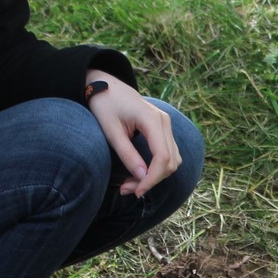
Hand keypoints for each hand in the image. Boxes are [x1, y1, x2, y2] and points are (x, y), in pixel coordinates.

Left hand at [84, 69, 180, 196]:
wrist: (106, 86)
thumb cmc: (105, 105)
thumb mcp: (111, 131)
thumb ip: (127, 154)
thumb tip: (142, 178)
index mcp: (153, 120)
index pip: (163, 157)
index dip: (152, 178)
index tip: (136, 191)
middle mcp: (164, 122)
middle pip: (170, 161)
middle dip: (152, 180)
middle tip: (127, 189)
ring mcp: (166, 125)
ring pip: (172, 160)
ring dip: (155, 176)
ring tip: (131, 184)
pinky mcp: (163, 129)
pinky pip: (168, 154)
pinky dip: (157, 168)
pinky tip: (140, 173)